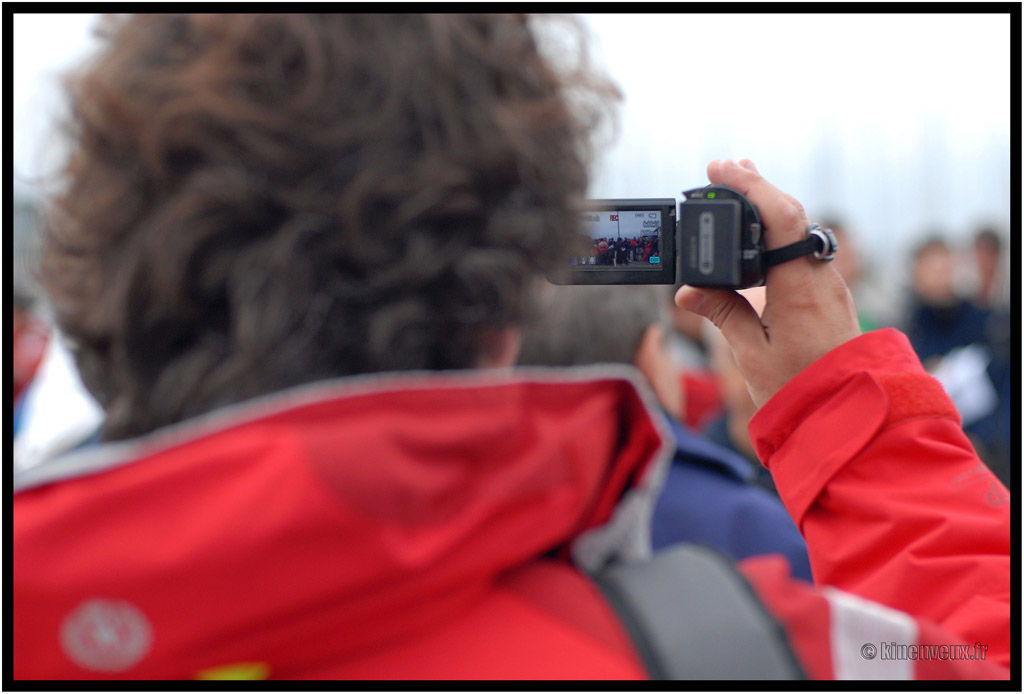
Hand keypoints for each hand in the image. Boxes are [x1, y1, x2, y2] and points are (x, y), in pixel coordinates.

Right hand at [675, 159, 860, 407]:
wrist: (847, 413)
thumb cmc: (800, 390)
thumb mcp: (751, 354)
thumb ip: (722, 314)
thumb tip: (688, 290)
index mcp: (799, 288)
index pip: (781, 218)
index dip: (751, 186)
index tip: (720, 169)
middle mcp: (819, 278)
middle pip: (792, 214)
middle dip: (756, 187)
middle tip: (722, 168)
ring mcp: (828, 285)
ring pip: (800, 230)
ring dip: (767, 207)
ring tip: (737, 186)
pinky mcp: (827, 295)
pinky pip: (803, 250)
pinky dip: (778, 232)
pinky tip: (759, 231)